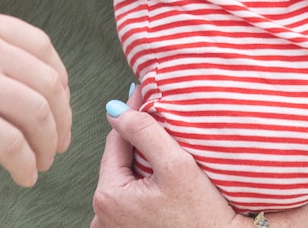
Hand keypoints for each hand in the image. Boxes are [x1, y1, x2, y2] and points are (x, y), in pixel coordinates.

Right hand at [0, 0, 71, 186]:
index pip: (40, 44)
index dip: (58, 77)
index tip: (59, 101)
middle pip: (47, 81)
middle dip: (61, 116)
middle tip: (58, 140)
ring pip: (38, 114)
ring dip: (47, 144)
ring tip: (41, 162)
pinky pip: (13, 144)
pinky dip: (26, 164)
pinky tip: (23, 175)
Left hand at [91, 93, 239, 227]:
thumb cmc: (203, 216)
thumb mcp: (176, 165)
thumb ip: (143, 132)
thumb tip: (114, 110)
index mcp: (108, 195)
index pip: (115, 140)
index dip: (132, 114)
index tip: (145, 93)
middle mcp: (103, 213)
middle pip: (119, 159)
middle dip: (136, 137)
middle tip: (156, 111)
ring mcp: (114, 224)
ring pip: (126, 175)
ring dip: (141, 157)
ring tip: (160, 138)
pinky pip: (132, 195)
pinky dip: (143, 179)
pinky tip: (159, 169)